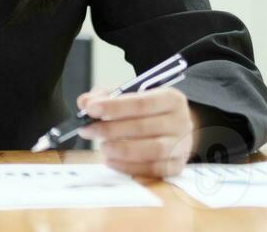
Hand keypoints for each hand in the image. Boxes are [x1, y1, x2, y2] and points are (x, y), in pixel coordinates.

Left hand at [75, 86, 200, 177]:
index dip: (115, 106)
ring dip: (122, 149)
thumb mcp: (131, 96)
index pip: (141, 102)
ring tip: (102, 147)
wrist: (175, 130)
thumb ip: (106, 97)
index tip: (91, 109)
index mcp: (171, 98)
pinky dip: (129, 167)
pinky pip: (153, 169)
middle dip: (111, 129)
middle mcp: (181, 121)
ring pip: (152, 150)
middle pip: (144, 126)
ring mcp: (182, 145)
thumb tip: (85, 102)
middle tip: (89, 130)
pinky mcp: (176, 166)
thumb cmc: (149, 112)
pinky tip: (112, 161)